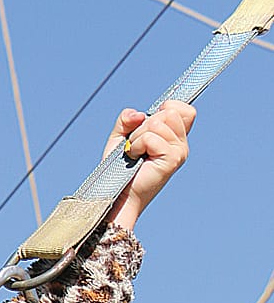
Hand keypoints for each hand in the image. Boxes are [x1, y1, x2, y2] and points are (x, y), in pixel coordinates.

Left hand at [104, 98, 193, 233]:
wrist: (117, 194)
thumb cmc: (119, 168)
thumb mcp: (120, 136)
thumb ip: (127, 119)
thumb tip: (139, 114)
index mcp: (174, 138)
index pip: (186, 110)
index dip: (167, 108)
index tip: (149, 125)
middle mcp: (181, 145)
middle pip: (169, 112)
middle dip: (144, 125)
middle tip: (137, 145)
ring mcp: (179, 152)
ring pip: (158, 123)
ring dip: (138, 136)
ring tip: (134, 153)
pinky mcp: (172, 160)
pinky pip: (150, 137)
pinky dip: (136, 145)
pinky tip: (134, 157)